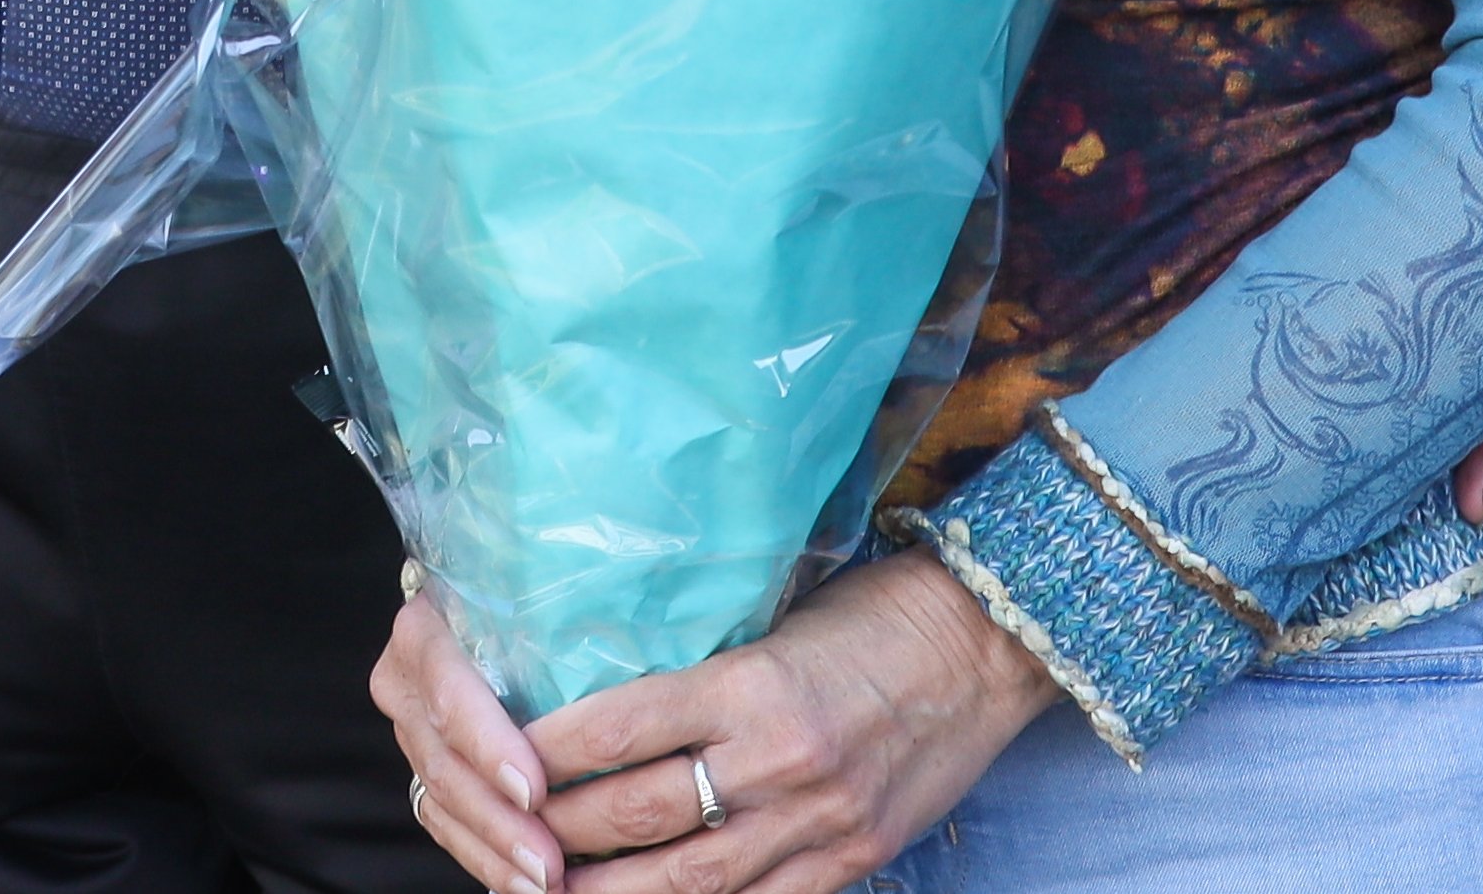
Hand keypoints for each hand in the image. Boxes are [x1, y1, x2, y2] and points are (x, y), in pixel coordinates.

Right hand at [380, 579, 566, 892]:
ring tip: (546, 882)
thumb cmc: (546, 599)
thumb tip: (650, 658)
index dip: (487, 742)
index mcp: (429, 627)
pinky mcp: (423, 772)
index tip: (535, 787)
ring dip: (496, 851)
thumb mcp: (550, 600)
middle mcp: (408, 680)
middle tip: (550, 861)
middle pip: (445, 760)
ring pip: (442, 802)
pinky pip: (445, 827)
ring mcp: (410, 731)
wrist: (496, 614)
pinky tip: (522, 886)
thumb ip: (571, 625)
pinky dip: (486, 860)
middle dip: (499, 819)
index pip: (449, 686)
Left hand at [432, 554, 1051, 892]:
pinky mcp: (852, 858)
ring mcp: (816, 820)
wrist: (987, 646)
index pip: (615, 729)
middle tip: (504, 837)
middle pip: (635, 815)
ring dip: (608, 891)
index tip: (494, 759)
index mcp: (748, 684)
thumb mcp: (774, 622)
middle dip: (556, 835)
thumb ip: (700, 674)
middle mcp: (776, 759)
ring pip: (687, 880)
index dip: (542, 755)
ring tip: (551, 890)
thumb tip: (607, 697)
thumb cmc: (874, 616)